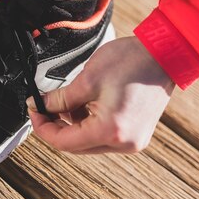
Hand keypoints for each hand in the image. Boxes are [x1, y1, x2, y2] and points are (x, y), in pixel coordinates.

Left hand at [27, 37, 174, 153]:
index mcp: (110, 131)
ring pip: (89, 141)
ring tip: (70, 99)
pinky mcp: (137, 132)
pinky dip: (90, 122)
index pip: (64, 142)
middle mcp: (124, 143)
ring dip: (74, 123)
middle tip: (45, 106)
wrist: (165, 53)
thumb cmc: (132, 62)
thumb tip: (40, 105)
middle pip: (76, 146)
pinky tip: (87, 102)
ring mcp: (133, 140)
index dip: (43, 127)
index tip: (34, 111)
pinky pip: (104, 135)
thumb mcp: (87, 79)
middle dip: (57, 126)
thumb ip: (59, 98)